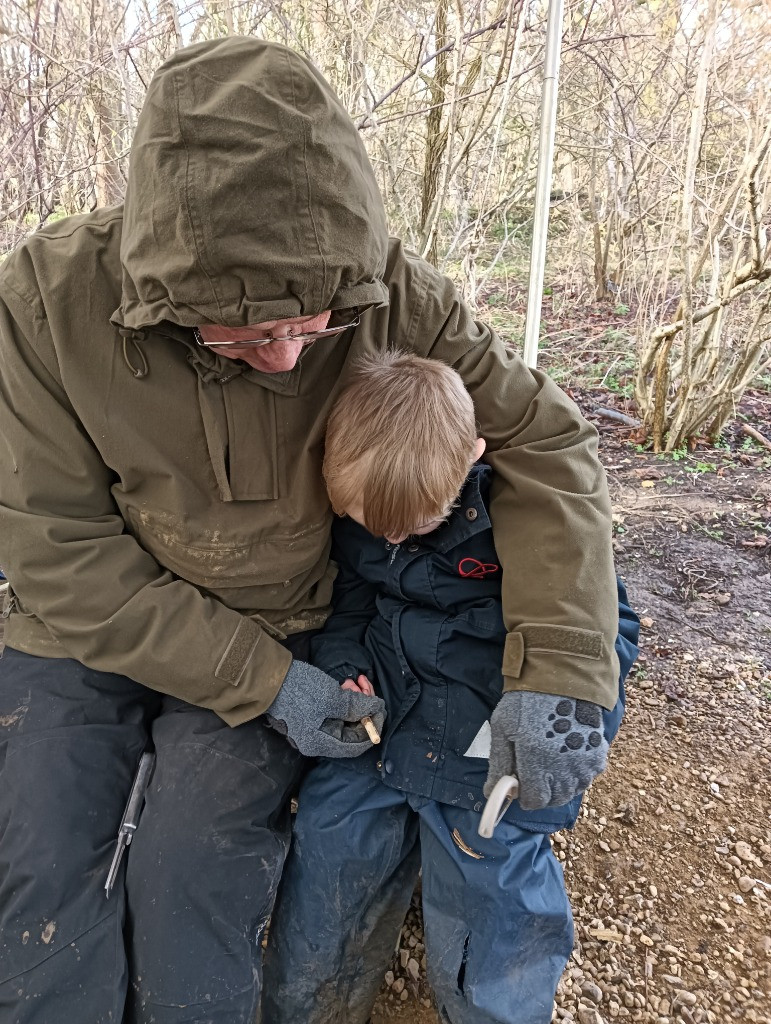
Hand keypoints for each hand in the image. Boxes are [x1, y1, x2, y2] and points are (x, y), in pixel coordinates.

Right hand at [266, 660, 384, 757]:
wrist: (267, 676)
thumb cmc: (299, 689)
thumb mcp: (332, 697)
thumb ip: (358, 707)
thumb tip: (378, 709)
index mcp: (321, 743)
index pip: (357, 744)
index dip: (373, 725)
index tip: (380, 706)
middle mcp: (316, 741)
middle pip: (351, 730)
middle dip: (362, 708)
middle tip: (363, 686)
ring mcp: (311, 729)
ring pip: (343, 719)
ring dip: (353, 700)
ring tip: (352, 681)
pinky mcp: (309, 716)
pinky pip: (333, 713)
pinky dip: (342, 700)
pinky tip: (343, 684)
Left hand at [484, 691, 607, 809]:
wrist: (561, 677)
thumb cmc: (526, 701)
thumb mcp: (503, 728)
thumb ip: (499, 764)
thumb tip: (491, 794)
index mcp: (537, 761)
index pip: (534, 801)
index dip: (525, 796)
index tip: (520, 784)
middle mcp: (563, 768)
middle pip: (553, 799)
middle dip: (541, 792)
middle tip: (533, 773)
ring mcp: (584, 763)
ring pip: (571, 791)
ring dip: (559, 786)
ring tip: (549, 764)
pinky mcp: (598, 754)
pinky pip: (587, 778)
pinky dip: (576, 775)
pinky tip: (566, 756)